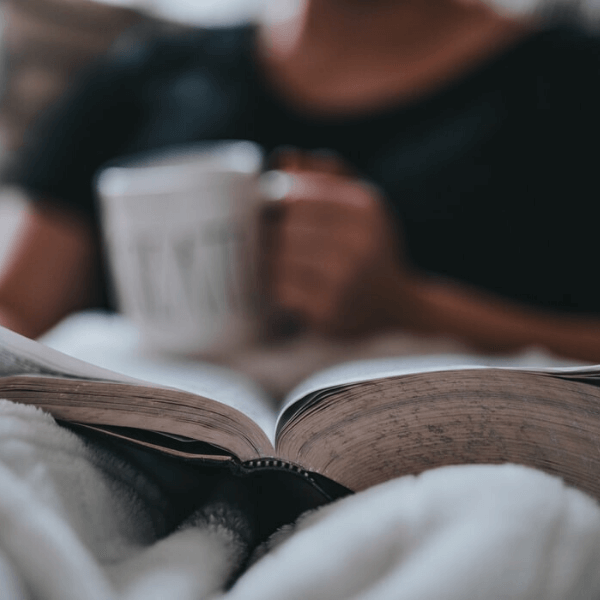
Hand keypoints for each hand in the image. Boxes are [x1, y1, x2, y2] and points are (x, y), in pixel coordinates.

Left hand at [262, 149, 409, 336]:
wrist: (396, 307)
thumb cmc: (370, 248)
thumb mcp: (361, 205)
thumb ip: (326, 175)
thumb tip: (284, 159)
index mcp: (363, 208)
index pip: (294, 194)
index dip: (273, 202)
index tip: (272, 212)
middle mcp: (357, 242)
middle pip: (285, 227)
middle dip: (272, 234)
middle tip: (272, 241)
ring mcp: (343, 280)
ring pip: (279, 259)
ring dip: (272, 262)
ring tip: (281, 265)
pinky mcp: (328, 311)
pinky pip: (281, 290)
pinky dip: (278, 288)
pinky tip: (290, 287)